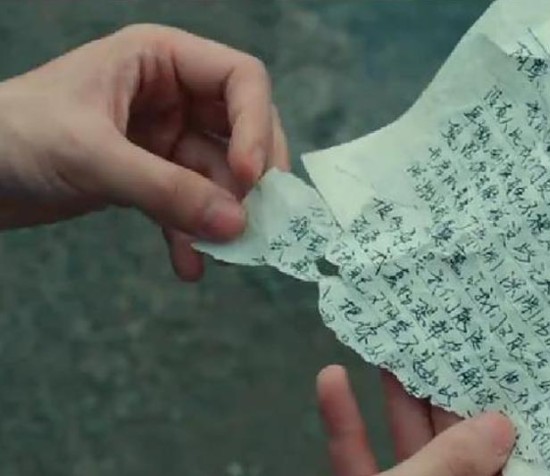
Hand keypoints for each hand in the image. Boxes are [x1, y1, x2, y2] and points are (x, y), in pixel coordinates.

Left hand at [0, 24, 287, 279]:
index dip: (256, 126)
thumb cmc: (12, 135)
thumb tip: (237, 224)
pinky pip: (187, 203)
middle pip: (242, 129)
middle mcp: (170, 93)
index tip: (252, 178)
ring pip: (218, 174)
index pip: (242, 80)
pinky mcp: (147, 175)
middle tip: (256, 218)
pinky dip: (191, 234)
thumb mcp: (91, 156)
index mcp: (160, 60)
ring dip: (222, 214)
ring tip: (222, 251)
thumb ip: (165, 190)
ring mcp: (161, 136)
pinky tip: (190, 265)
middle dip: (250, 177)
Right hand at [316, 365, 515, 475]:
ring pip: (410, 445)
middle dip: (445, 388)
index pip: (509, 454)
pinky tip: (333, 377)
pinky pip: (361, 461)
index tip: (503, 360)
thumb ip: (453, 462)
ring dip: (396, 395)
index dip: (506, 409)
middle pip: (457, 440)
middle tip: (445, 335)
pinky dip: (346, 425)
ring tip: (392, 345)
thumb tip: (500, 425)